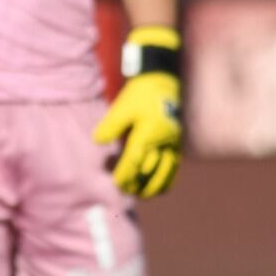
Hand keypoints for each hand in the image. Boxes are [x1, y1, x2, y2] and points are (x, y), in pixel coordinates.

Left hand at [94, 71, 180, 197]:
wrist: (163, 81)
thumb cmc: (140, 94)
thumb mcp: (122, 107)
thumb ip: (110, 125)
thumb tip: (97, 141)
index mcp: (148, 133)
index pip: (134, 160)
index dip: (125, 174)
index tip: (116, 184)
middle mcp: (164, 141)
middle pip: (151, 169)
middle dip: (139, 182)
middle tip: (126, 192)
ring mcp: (173, 142)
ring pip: (167, 170)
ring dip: (155, 184)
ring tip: (145, 195)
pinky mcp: (177, 141)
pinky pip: (175, 165)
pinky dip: (169, 178)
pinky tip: (162, 187)